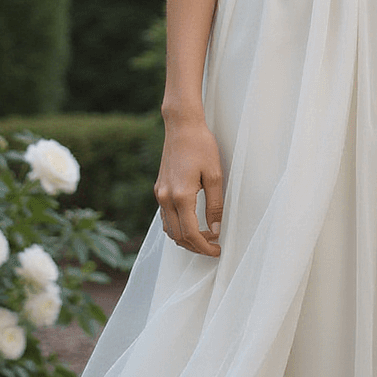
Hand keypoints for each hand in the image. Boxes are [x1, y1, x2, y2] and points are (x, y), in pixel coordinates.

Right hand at [155, 113, 223, 254]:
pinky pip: (165, 217)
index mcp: (181, 195)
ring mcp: (160, 194)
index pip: (191, 233)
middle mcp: (166, 197)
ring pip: (169, 229)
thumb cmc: (201, 146)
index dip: (204, 246)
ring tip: (205, 237)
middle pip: (178, 236)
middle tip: (214, 246)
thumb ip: (215, 205)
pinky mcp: (159, 189)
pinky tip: (192, 224)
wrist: (181, 126)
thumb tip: (216, 229)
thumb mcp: (215, 176)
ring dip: (186, 238)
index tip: (217, 250)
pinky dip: (177, 227)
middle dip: (196, 246)